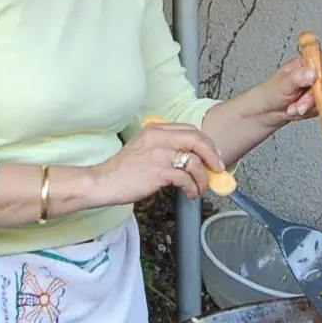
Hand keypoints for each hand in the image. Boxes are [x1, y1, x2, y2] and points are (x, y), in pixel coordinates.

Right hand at [94, 120, 225, 204]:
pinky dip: (192, 187)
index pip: (190, 130)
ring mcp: (158, 154)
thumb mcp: (144, 148)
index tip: (214, 155)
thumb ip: (165, 147)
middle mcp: (158, 137)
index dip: (206, 143)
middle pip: (197, 140)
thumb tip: (193, 159)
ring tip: (200, 188)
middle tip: (217, 169)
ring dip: (202, 178)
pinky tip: (190, 193)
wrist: (103, 182)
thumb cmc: (122, 170)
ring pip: (194, 162)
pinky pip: (186, 178)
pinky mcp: (158, 171)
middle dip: (212, 156)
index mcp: (155, 129)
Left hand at [260, 52, 321, 124]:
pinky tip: (295, 110)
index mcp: (307, 61)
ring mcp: (318, 89)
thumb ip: (297, 78)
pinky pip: (321, 109)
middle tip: (301, 106)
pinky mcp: (319, 102)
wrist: (268, 110)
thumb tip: (312, 73)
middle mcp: (315, 74)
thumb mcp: (282, 84)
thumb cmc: (272, 92)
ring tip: (292, 108)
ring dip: (308, 107)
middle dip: (313, 98)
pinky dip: (307, 113)